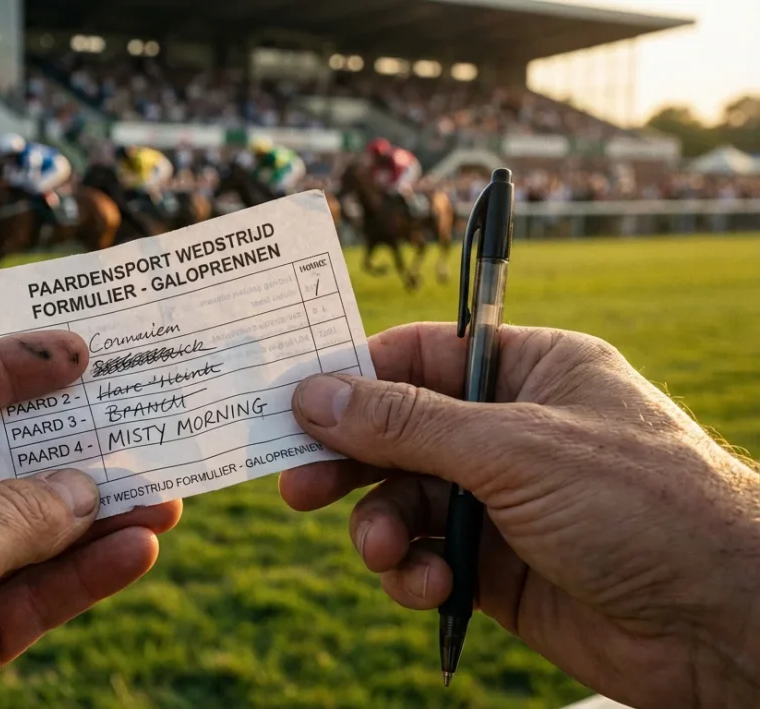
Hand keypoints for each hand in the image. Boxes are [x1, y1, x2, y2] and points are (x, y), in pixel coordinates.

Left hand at [0, 332, 180, 708]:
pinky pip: (35, 594)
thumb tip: (84, 489)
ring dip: (92, 512)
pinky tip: (139, 549)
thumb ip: (11, 514)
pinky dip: (87, 572)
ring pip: (23, 532)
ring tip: (163, 488)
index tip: (77, 351)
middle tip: (137, 417)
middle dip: (63, 445)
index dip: (3, 368)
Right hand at [283, 323, 759, 708]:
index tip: (292, 400)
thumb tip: (314, 394)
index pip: (418, 357)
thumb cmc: (640, 504)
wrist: (722, 622)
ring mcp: (502, 502)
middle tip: (297, 485)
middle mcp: (510, 432)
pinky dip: (412, 574)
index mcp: (529, 372)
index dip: (353, 376)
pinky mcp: (496, 569)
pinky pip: (424, 559)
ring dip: (380, 527)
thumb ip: (406, 424)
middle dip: (349, 461)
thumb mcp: (513, 449)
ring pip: (403, 503)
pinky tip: (425, 587)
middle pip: (398, 433)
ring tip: (380, 551)